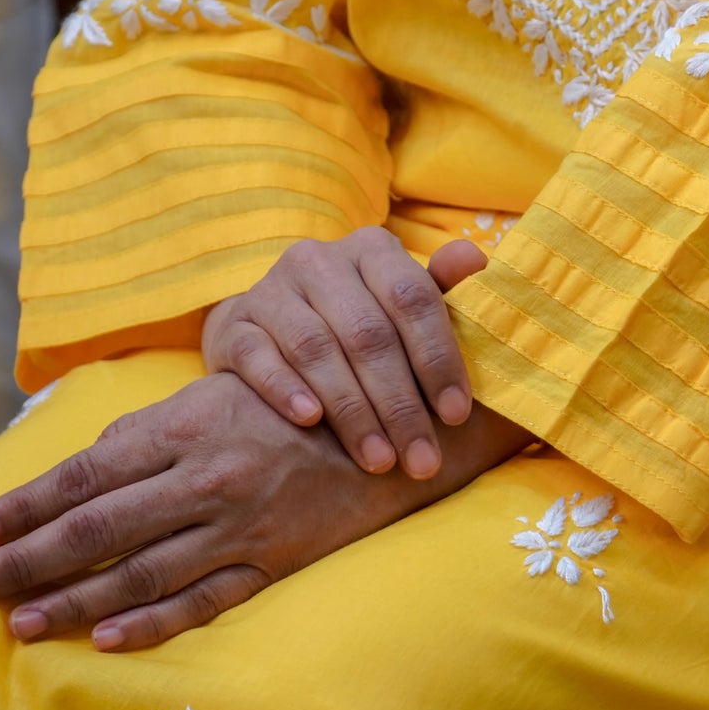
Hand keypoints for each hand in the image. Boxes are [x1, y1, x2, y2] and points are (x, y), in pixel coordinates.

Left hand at [0, 372, 529, 651]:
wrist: (400, 425)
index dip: (22, 507)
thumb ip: (150, 428)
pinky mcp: (272, 563)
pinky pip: (203, 600)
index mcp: (185, 426)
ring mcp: (239, 527)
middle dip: (25, 562)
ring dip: (73, 602)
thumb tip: (84, 463)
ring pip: (139, 573)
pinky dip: (153, 623)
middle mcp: (205, 478)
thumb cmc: (297, 401)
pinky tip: (108, 639)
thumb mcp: (219, 393)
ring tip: (21, 623)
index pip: (83, 475)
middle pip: (96, 530)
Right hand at [202, 229, 487, 477]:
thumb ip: (438, 290)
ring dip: (351, 409)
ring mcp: (271, 290)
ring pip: (316, 348)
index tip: (457, 415)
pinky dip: (284, 388)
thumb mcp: (400, 306)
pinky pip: (256, 355)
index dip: (437, 358)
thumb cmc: (355, 321)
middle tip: (420, 460)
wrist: (268, 328)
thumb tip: (475, 257)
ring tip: (378, 459)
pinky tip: (310, 421)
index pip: (412, 298)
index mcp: (371, 249)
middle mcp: (318, 261)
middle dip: (399, 404)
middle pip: (367, 333)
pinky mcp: (233, 324)